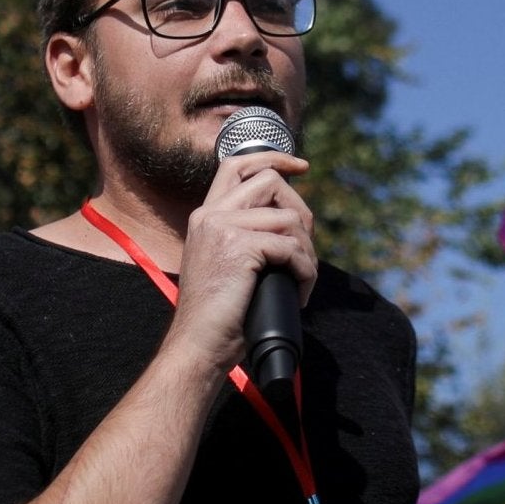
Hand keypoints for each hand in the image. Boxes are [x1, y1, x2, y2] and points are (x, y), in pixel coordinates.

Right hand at [163, 151, 316, 373]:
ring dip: (306, 250)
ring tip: (301, 278)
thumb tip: (291, 223)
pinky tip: (300, 292)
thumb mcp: (226, 264)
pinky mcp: (239, 247)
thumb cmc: (218, 317)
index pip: (236, 165)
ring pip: (288, 217)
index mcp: (205, 216)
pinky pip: (291, 247)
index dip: (273, 158)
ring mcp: (223, 228)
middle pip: (271, 181)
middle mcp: (210, 215)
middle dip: (301, 211)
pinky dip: (305, 271)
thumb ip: (246, 237)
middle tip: (305, 250)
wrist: (198, 345)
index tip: (301, 166)